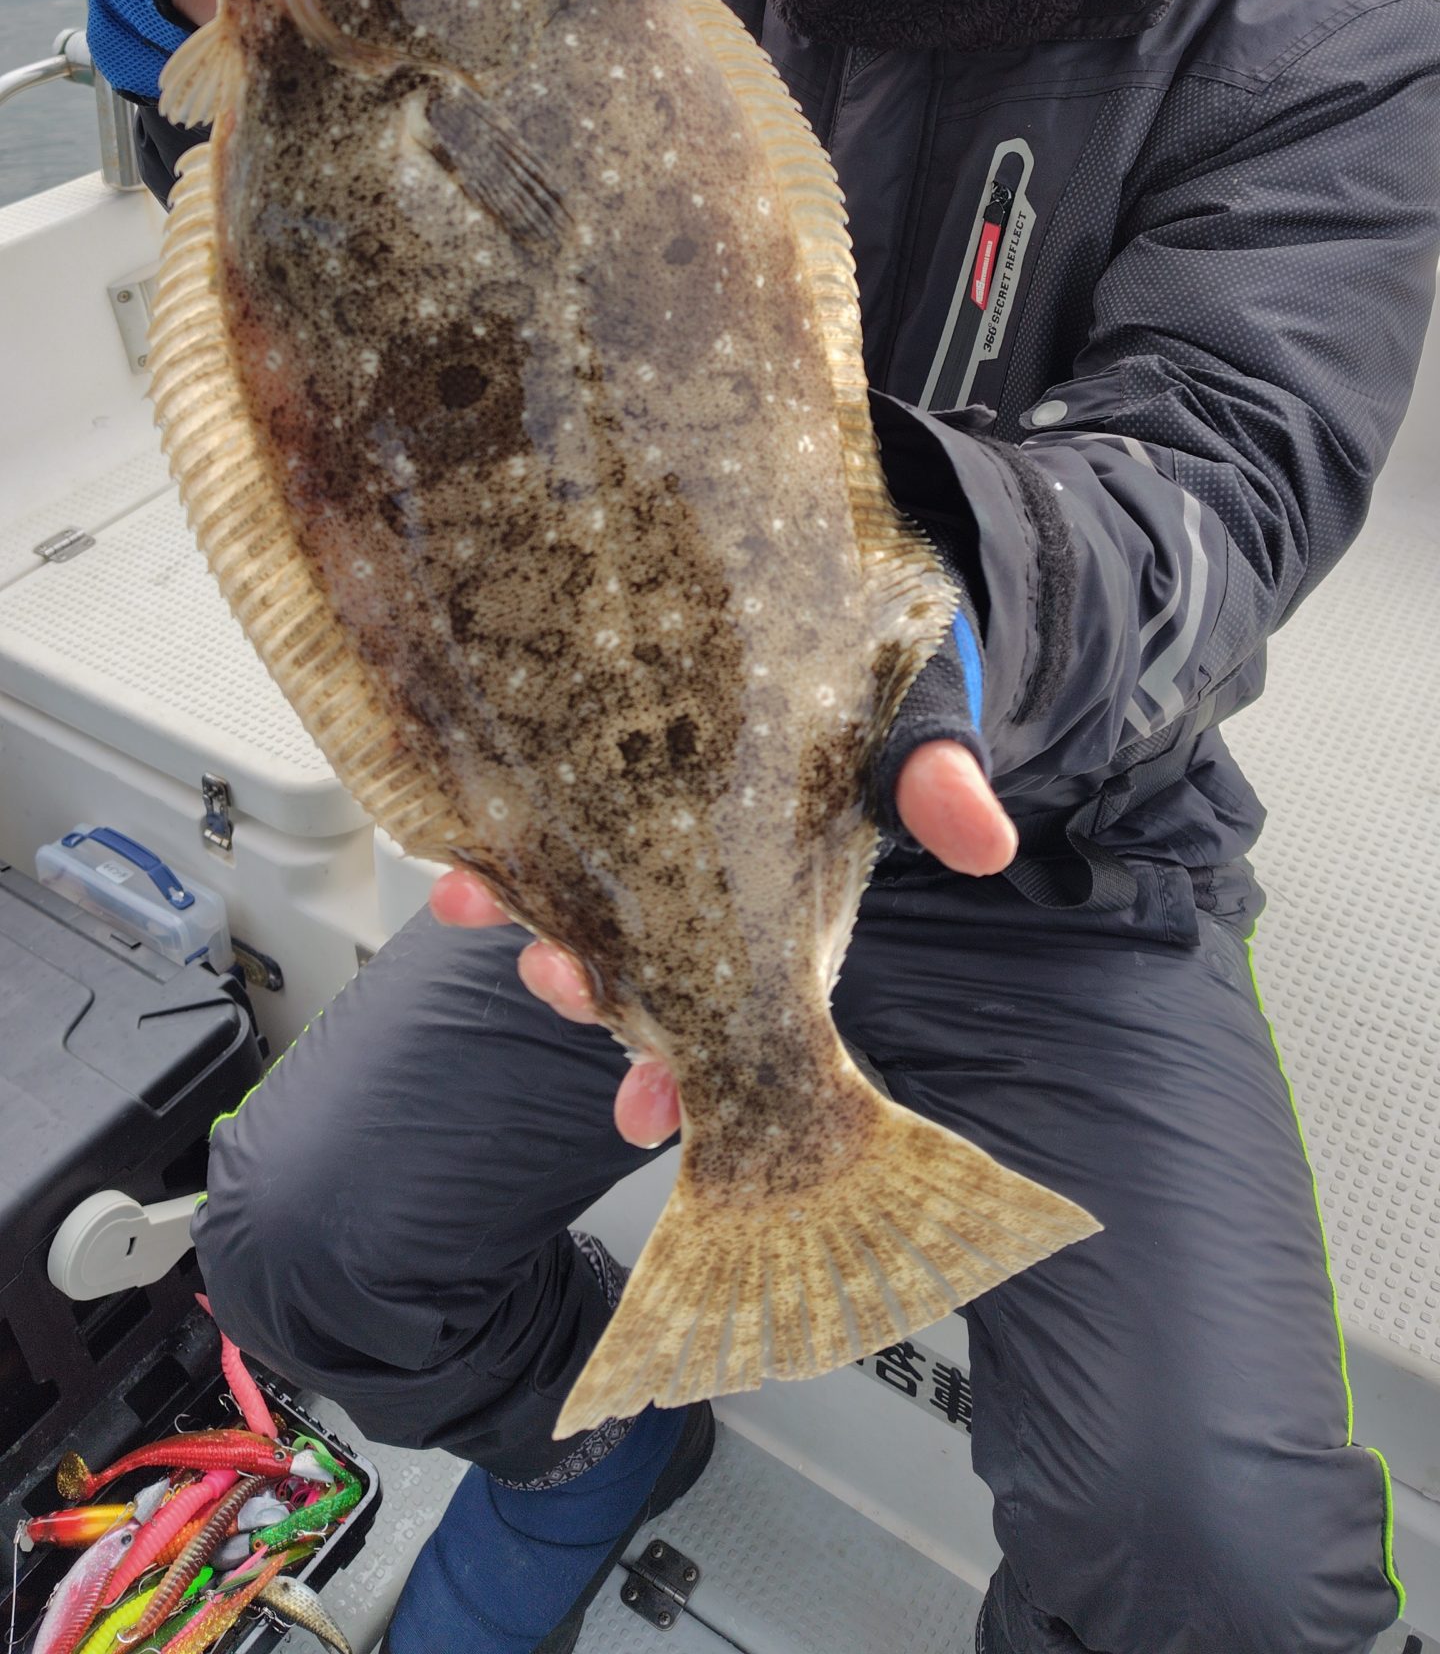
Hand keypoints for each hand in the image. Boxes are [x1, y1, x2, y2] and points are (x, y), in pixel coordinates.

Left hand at [429, 742, 1015, 1148]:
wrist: (843, 618)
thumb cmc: (881, 700)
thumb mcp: (918, 736)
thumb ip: (940, 786)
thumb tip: (985, 840)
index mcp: (779, 917)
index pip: (728, 1019)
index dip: (682, 1076)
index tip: (642, 1115)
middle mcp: (702, 898)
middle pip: (633, 978)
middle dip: (588, 993)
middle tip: (559, 976)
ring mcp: (641, 849)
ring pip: (575, 916)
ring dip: (524, 923)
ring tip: (479, 899)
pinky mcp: (593, 791)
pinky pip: (535, 839)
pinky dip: (493, 854)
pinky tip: (460, 853)